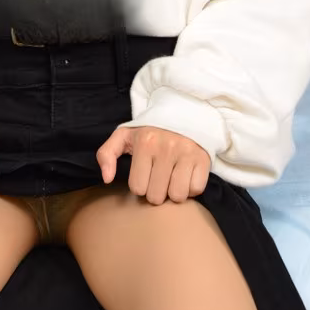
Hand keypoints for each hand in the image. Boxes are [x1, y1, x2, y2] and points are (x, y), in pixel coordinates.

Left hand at [96, 125, 210, 204]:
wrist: (182, 112)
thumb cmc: (149, 130)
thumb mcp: (124, 136)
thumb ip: (107, 154)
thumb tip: (107, 179)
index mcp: (144, 143)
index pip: (137, 187)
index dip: (139, 185)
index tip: (144, 174)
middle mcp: (166, 148)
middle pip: (156, 196)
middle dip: (155, 192)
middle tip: (158, 178)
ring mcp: (186, 153)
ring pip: (177, 196)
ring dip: (173, 192)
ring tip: (171, 178)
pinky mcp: (203, 159)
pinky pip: (196, 190)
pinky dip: (191, 188)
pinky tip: (185, 176)